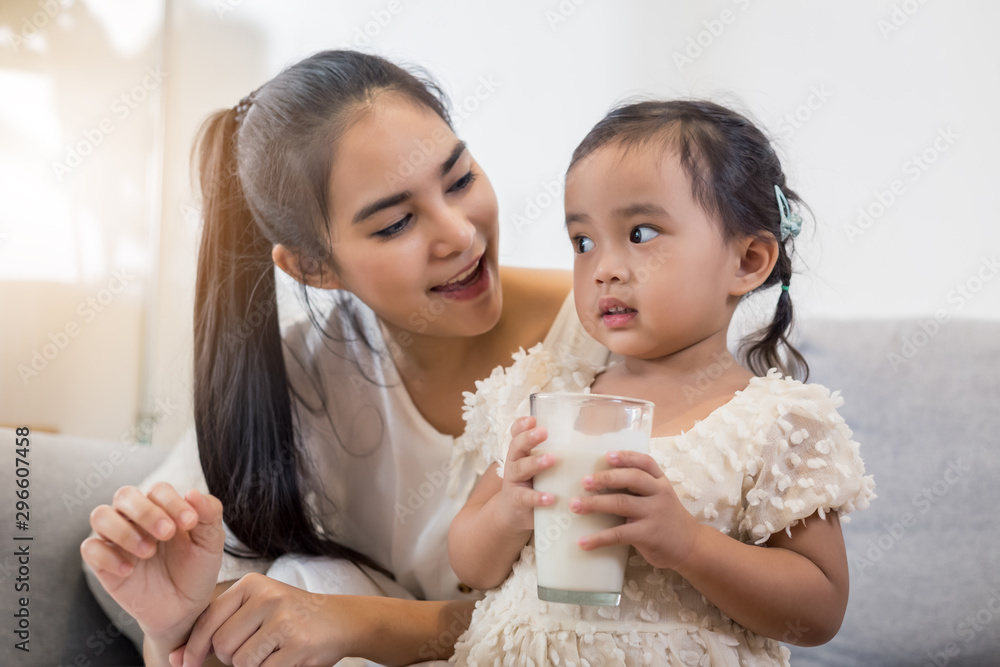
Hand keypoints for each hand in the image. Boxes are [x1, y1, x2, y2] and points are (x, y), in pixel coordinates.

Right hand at [81, 484, 225, 643]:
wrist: (184, 608)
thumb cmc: (196, 569)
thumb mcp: (210, 542)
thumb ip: (209, 514)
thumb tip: (193, 492)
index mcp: (162, 507)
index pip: (158, 490)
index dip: (172, 502)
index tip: (190, 522)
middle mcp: (135, 518)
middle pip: (125, 495)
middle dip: (146, 511)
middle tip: (167, 533)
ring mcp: (116, 539)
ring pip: (100, 516)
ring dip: (123, 530)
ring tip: (149, 552)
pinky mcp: (102, 563)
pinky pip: (90, 549)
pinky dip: (107, 556)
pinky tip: (129, 570)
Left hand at [171, 573, 361, 666]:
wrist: (341, 620)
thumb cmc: (292, 616)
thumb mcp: (258, 607)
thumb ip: (220, 626)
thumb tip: (176, 658)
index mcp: (253, 584)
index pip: (208, 619)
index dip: (193, 647)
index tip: (184, 663)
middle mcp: (268, 597)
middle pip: (222, 645)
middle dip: (231, 657)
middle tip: (255, 650)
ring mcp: (284, 621)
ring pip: (241, 661)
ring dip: (252, 666)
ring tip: (272, 652)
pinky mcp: (298, 645)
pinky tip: (285, 658)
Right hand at [493, 416, 557, 533]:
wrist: (513, 513)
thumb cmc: (533, 483)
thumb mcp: (538, 466)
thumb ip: (555, 452)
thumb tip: (593, 440)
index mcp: (521, 452)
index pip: (517, 434)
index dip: (522, 425)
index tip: (533, 418)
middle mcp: (514, 463)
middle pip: (517, 446)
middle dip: (529, 438)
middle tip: (543, 432)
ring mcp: (514, 482)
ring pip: (520, 468)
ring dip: (535, 463)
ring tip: (551, 459)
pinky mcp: (518, 501)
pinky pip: (526, 497)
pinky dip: (538, 497)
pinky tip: (550, 498)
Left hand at [569, 450, 699, 569]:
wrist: (691, 546)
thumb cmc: (667, 518)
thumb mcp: (660, 496)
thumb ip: (640, 487)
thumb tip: (600, 480)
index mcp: (660, 481)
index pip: (645, 462)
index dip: (626, 457)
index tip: (607, 455)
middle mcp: (659, 494)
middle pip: (631, 479)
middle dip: (605, 478)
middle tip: (584, 481)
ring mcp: (654, 514)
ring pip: (621, 504)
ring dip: (594, 504)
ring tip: (575, 506)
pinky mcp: (648, 535)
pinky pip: (619, 534)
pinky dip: (599, 538)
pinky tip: (583, 542)